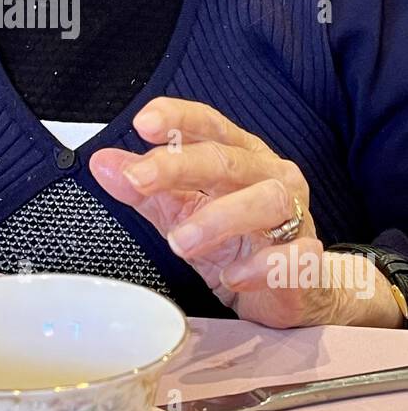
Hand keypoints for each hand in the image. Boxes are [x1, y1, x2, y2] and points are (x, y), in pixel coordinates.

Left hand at [88, 96, 339, 329]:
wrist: (289, 291)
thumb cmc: (237, 244)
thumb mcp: (182, 213)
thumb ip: (145, 190)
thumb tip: (104, 163)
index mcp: (240, 157)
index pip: (209, 125)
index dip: (179, 119)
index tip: (144, 123)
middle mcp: (270, 176)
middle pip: (228, 159)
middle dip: (180, 165)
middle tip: (140, 180)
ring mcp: (294, 215)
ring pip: (265, 200)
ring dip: (218, 218)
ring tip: (180, 241)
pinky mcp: (306, 258)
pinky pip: (292, 255)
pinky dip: (261, 265)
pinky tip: (233, 276)